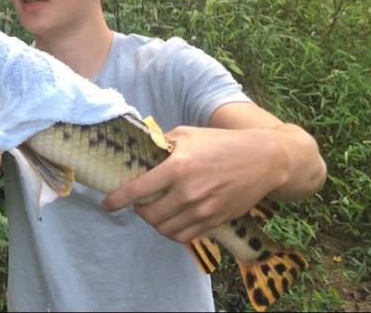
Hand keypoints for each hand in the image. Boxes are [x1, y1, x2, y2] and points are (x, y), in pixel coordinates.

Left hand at [101, 126, 285, 242]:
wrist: (263, 160)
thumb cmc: (221, 143)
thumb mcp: (187, 134)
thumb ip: (161, 145)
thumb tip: (140, 155)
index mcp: (177, 167)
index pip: (137, 190)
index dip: (117, 199)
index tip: (107, 204)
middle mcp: (188, 192)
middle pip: (149, 214)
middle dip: (139, 210)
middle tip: (139, 202)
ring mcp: (203, 210)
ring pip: (165, 229)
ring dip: (154, 222)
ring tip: (156, 210)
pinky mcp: (215, 221)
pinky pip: (184, 236)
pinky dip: (172, 231)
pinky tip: (172, 219)